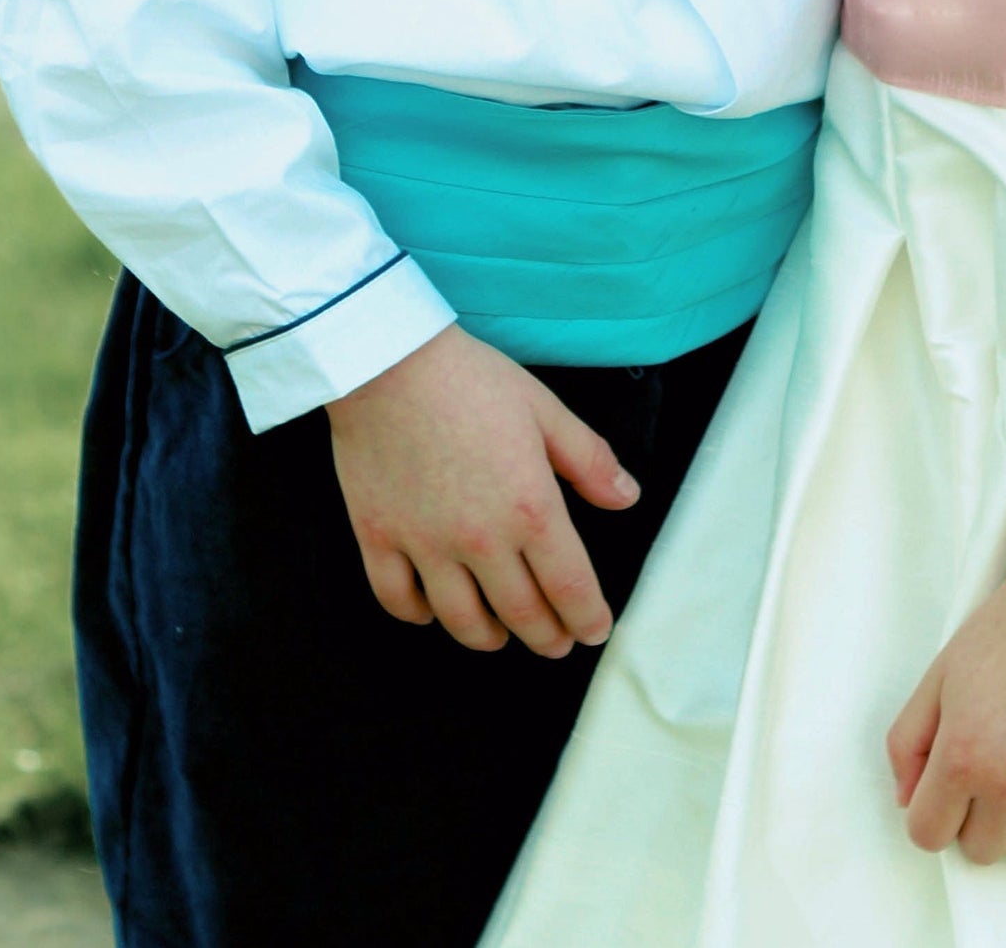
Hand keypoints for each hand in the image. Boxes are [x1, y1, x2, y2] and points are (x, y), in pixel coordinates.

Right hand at [325, 323, 639, 656]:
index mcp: (530, 508)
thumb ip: (589, 460)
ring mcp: (425, 545)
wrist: (389, 362)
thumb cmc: (472, 379)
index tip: (595, 631)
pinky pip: (398, 599)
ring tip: (501, 636)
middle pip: (520, 612)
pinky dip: (419, 615)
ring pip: (460, 619)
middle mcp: (480, 540)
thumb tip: (627, 498)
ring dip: (487, 637)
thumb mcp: (545, 410)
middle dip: (546, 636)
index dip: (588, 618)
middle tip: (557, 644)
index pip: (569, 587)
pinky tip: (433, 612)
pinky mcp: (378, 538)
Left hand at [886, 575, 1005, 867]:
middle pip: (981, 851)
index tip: (946, 785)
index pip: (928, 836)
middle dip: (976, 816)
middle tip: (992, 764)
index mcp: (963, 755)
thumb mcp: (938, 676)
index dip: (932, 812)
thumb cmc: (1005, 632)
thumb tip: (907, 801)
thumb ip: (908, 743)